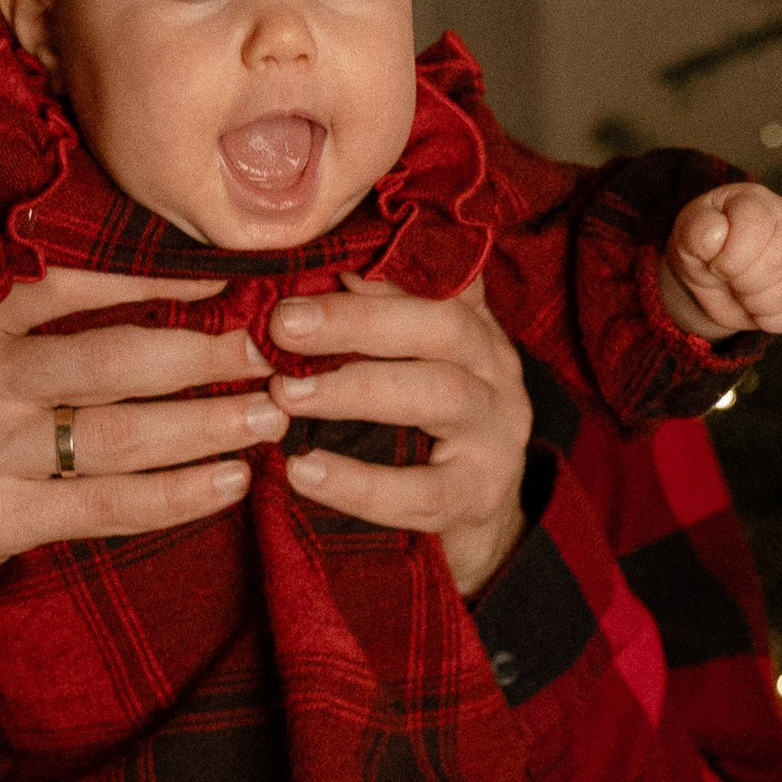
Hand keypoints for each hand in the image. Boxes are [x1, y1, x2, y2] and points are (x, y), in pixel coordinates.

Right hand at [0, 263, 285, 636]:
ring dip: (209, 425)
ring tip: (273, 414)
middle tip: (276, 350)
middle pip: (110, 362)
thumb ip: (29, 320)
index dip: (150, 277)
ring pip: (119, 436)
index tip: (228, 276)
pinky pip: (106, 506)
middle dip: (205, 356)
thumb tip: (161, 284)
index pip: (66, 285)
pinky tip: (233, 482)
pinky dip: (177, 495)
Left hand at [266, 277, 533, 599]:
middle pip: (444, 327)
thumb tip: (309, 272)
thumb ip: (381, 321)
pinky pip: (422, 491)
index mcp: (476, 328)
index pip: (441, 281)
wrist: (479, 519)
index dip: (386, 271)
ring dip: (356, 390)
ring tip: (286, 394)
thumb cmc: (428, 429)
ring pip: (441, 396)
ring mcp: (497, 435)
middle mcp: (497, 370)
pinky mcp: (480, 496)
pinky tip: (303, 470)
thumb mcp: (415, 366)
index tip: (324, 263)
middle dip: (359, 321)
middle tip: (284, 325)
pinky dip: (359, 483)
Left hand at [658, 182, 781, 339]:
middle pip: (778, 262)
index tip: (716, 265)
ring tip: (741, 293)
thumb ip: (698, 229)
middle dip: (743, 283)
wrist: (715, 272)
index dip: (731, 257)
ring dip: (757, 303)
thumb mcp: (688, 235)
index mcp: (754, 200)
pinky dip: (771, 320)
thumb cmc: (703, 247)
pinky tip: (755, 307)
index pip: (756, 226)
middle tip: (728, 280)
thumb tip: (715, 234)